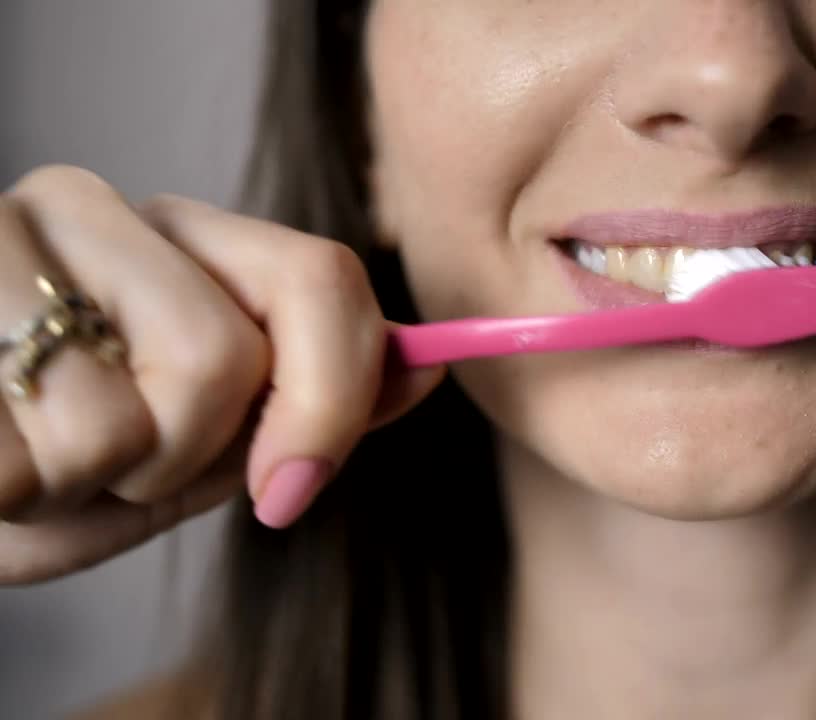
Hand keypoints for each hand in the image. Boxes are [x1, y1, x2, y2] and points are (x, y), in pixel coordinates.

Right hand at [0, 166, 442, 585]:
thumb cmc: (44, 467)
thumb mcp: (187, 452)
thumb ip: (301, 411)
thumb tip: (427, 370)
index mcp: (180, 238)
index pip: (322, 280)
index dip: (332, 398)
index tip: (290, 489)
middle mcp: (98, 205)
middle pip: (231, 355)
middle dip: (187, 458)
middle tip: (118, 463)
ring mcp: (5, 232)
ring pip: (134, 409)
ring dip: (94, 480)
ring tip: (35, 454)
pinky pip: (41, 440)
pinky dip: (17, 491)